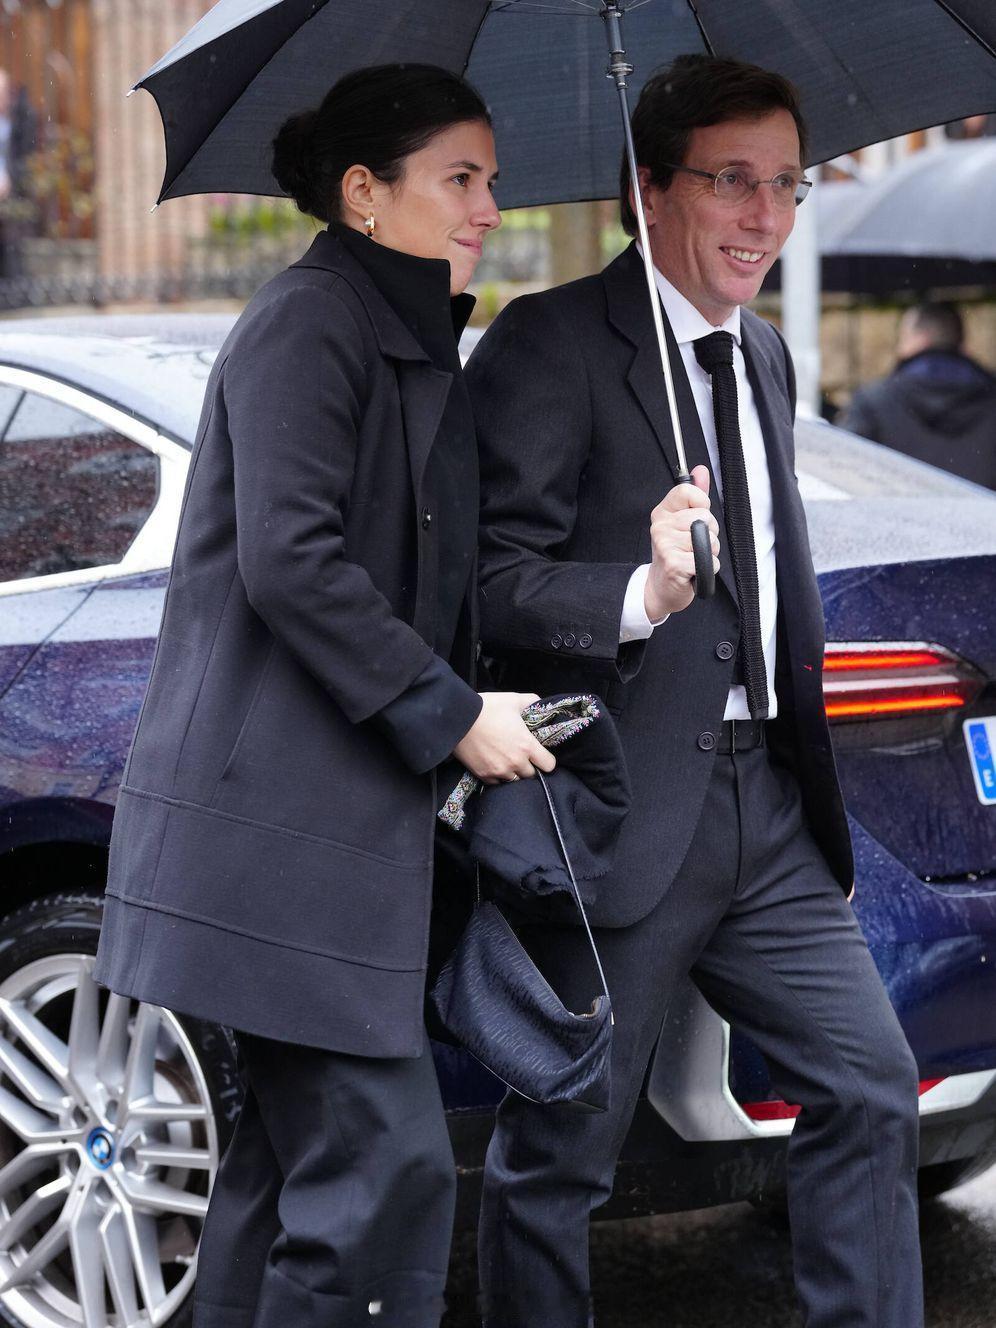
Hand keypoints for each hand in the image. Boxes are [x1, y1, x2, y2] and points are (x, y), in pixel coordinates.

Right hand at [452, 692, 557, 784]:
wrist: (458, 718)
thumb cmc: (488, 708)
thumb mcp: (514, 700)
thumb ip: (533, 702)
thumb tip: (540, 706)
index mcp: (527, 745)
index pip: (549, 765)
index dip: (547, 760)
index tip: (541, 754)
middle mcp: (516, 762)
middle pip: (532, 775)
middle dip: (530, 766)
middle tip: (523, 756)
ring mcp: (499, 771)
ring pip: (515, 780)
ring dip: (515, 773)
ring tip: (509, 761)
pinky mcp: (484, 775)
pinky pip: (498, 783)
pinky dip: (499, 776)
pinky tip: (496, 764)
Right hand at [644, 465, 720, 619]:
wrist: (661, 588)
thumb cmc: (676, 553)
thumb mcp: (683, 521)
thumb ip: (694, 495)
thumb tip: (700, 469)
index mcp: (663, 512)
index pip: (690, 491)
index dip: (702, 504)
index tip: (696, 517)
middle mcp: (661, 526)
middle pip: (704, 517)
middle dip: (710, 534)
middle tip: (694, 546)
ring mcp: (665, 545)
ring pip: (709, 540)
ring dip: (709, 553)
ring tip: (693, 558)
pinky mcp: (674, 564)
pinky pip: (707, 561)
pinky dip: (707, 569)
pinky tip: (693, 571)